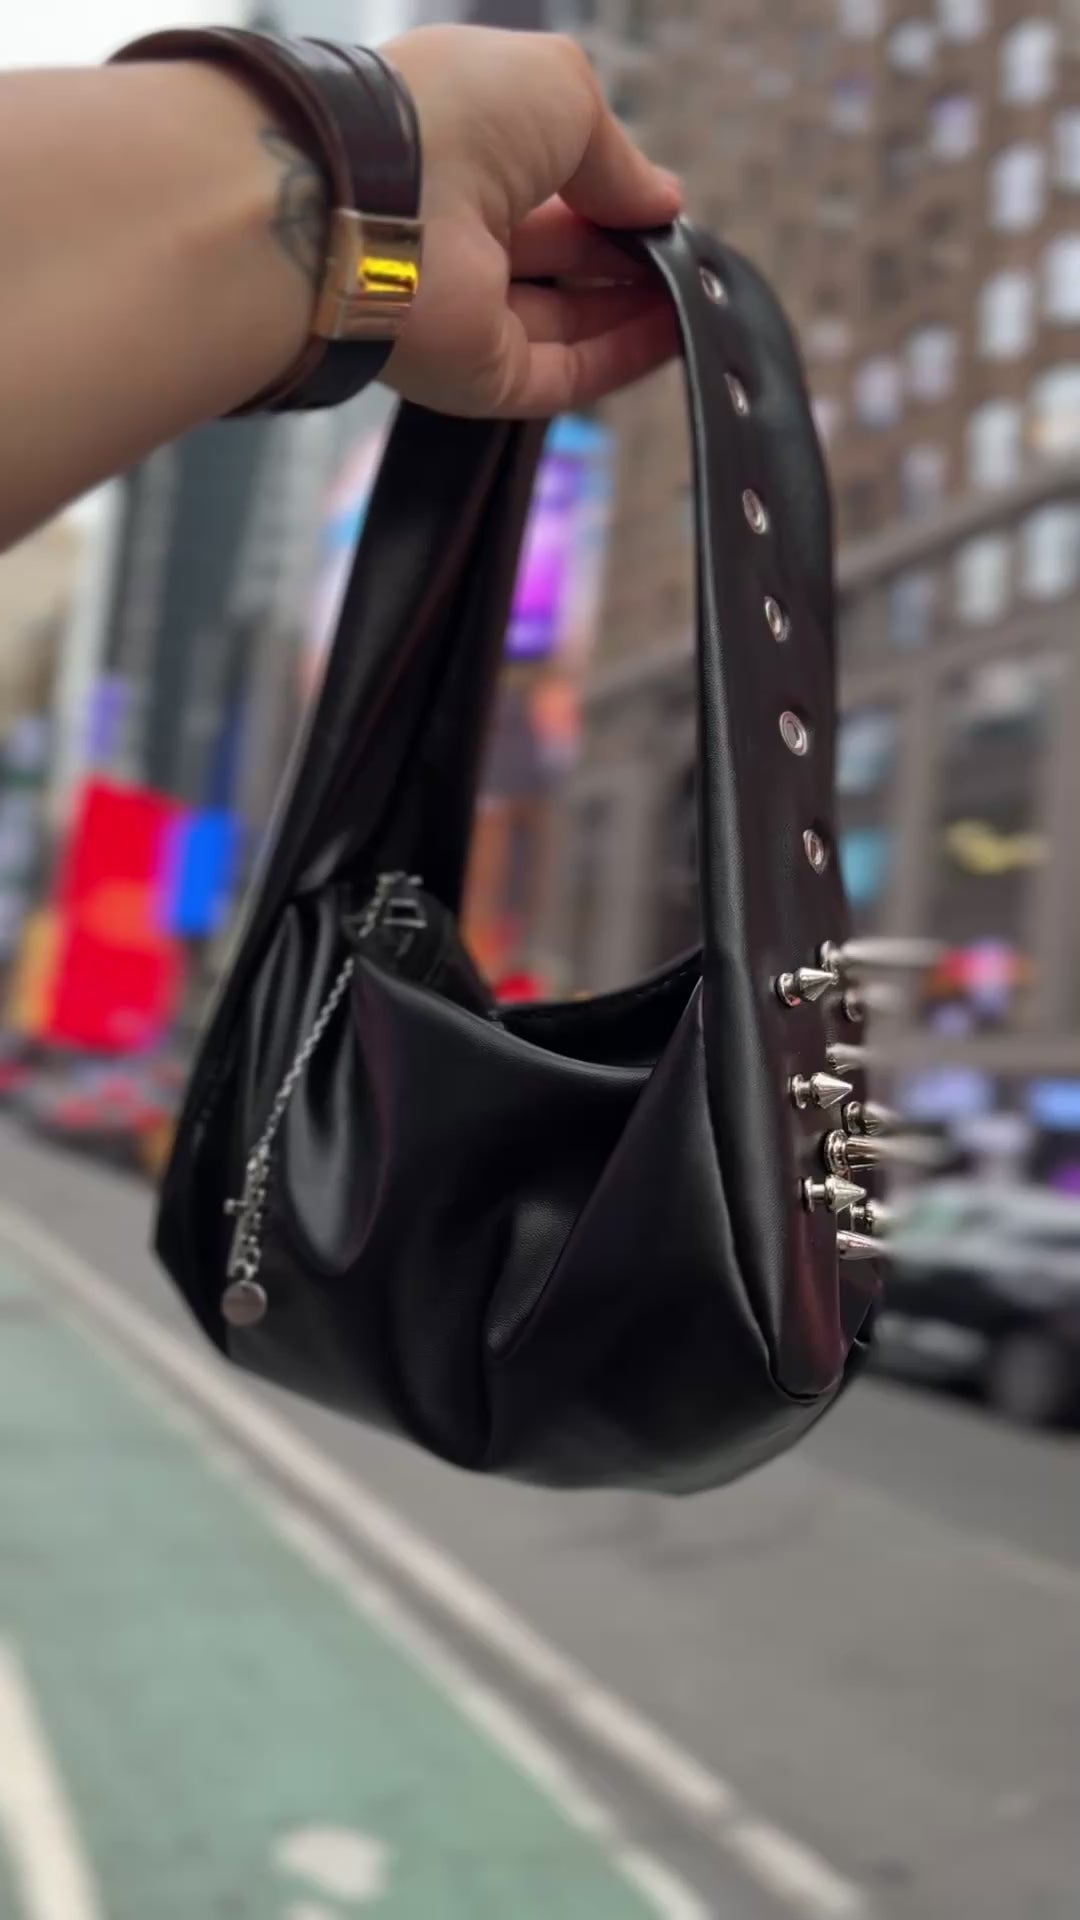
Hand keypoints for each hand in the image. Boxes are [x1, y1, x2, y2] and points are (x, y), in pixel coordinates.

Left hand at [381, 26, 681, 417]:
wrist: (377, 201)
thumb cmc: (457, 116)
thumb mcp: (561, 93)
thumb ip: (618, 157)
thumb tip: (664, 201)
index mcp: (463, 152)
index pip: (547, 184)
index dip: (610, 195)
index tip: (664, 207)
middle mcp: (460, 234)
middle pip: (561, 258)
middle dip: (629, 257)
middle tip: (689, 256)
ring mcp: (469, 313)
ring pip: (568, 323)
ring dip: (637, 312)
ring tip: (697, 296)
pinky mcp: (482, 377)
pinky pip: (565, 374)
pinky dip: (623, 359)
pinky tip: (676, 335)